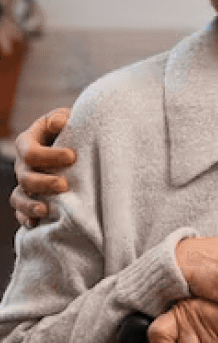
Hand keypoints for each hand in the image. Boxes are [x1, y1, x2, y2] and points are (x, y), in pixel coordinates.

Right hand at [12, 109, 75, 225]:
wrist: (72, 149)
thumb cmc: (68, 131)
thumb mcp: (63, 120)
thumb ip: (60, 118)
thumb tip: (59, 124)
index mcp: (26, 143)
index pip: (30, 152)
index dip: (49, 156)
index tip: (72, 157)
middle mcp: (22, 165)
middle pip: (25, 177)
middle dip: (44, 182)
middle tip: (64, 185)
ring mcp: (24, 185)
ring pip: (18, 197)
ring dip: (31, 205)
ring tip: (46, 210)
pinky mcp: (29, 201)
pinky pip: (21, 213)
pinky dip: (26, 219)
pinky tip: (36, 224)